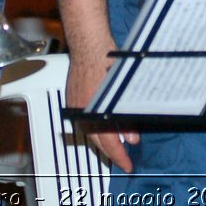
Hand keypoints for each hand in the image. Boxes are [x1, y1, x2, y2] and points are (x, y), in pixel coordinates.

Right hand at [65, 37, 138, 172]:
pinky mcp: (74, 97)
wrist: (89, 41)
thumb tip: (132, 137)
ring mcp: (75, 104)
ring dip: (105, 138)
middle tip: (124, 159)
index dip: (118, 156)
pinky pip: (85, 119)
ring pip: (90, 130)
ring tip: (119, 142)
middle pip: (96, 139)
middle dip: (112, 150)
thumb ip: (127, 116)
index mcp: (93, 111)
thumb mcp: (122, 91)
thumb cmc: (106, 59)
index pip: (107, 142)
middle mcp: (81, 110)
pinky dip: (97, 126)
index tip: (127, 164)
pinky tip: (106, 126)